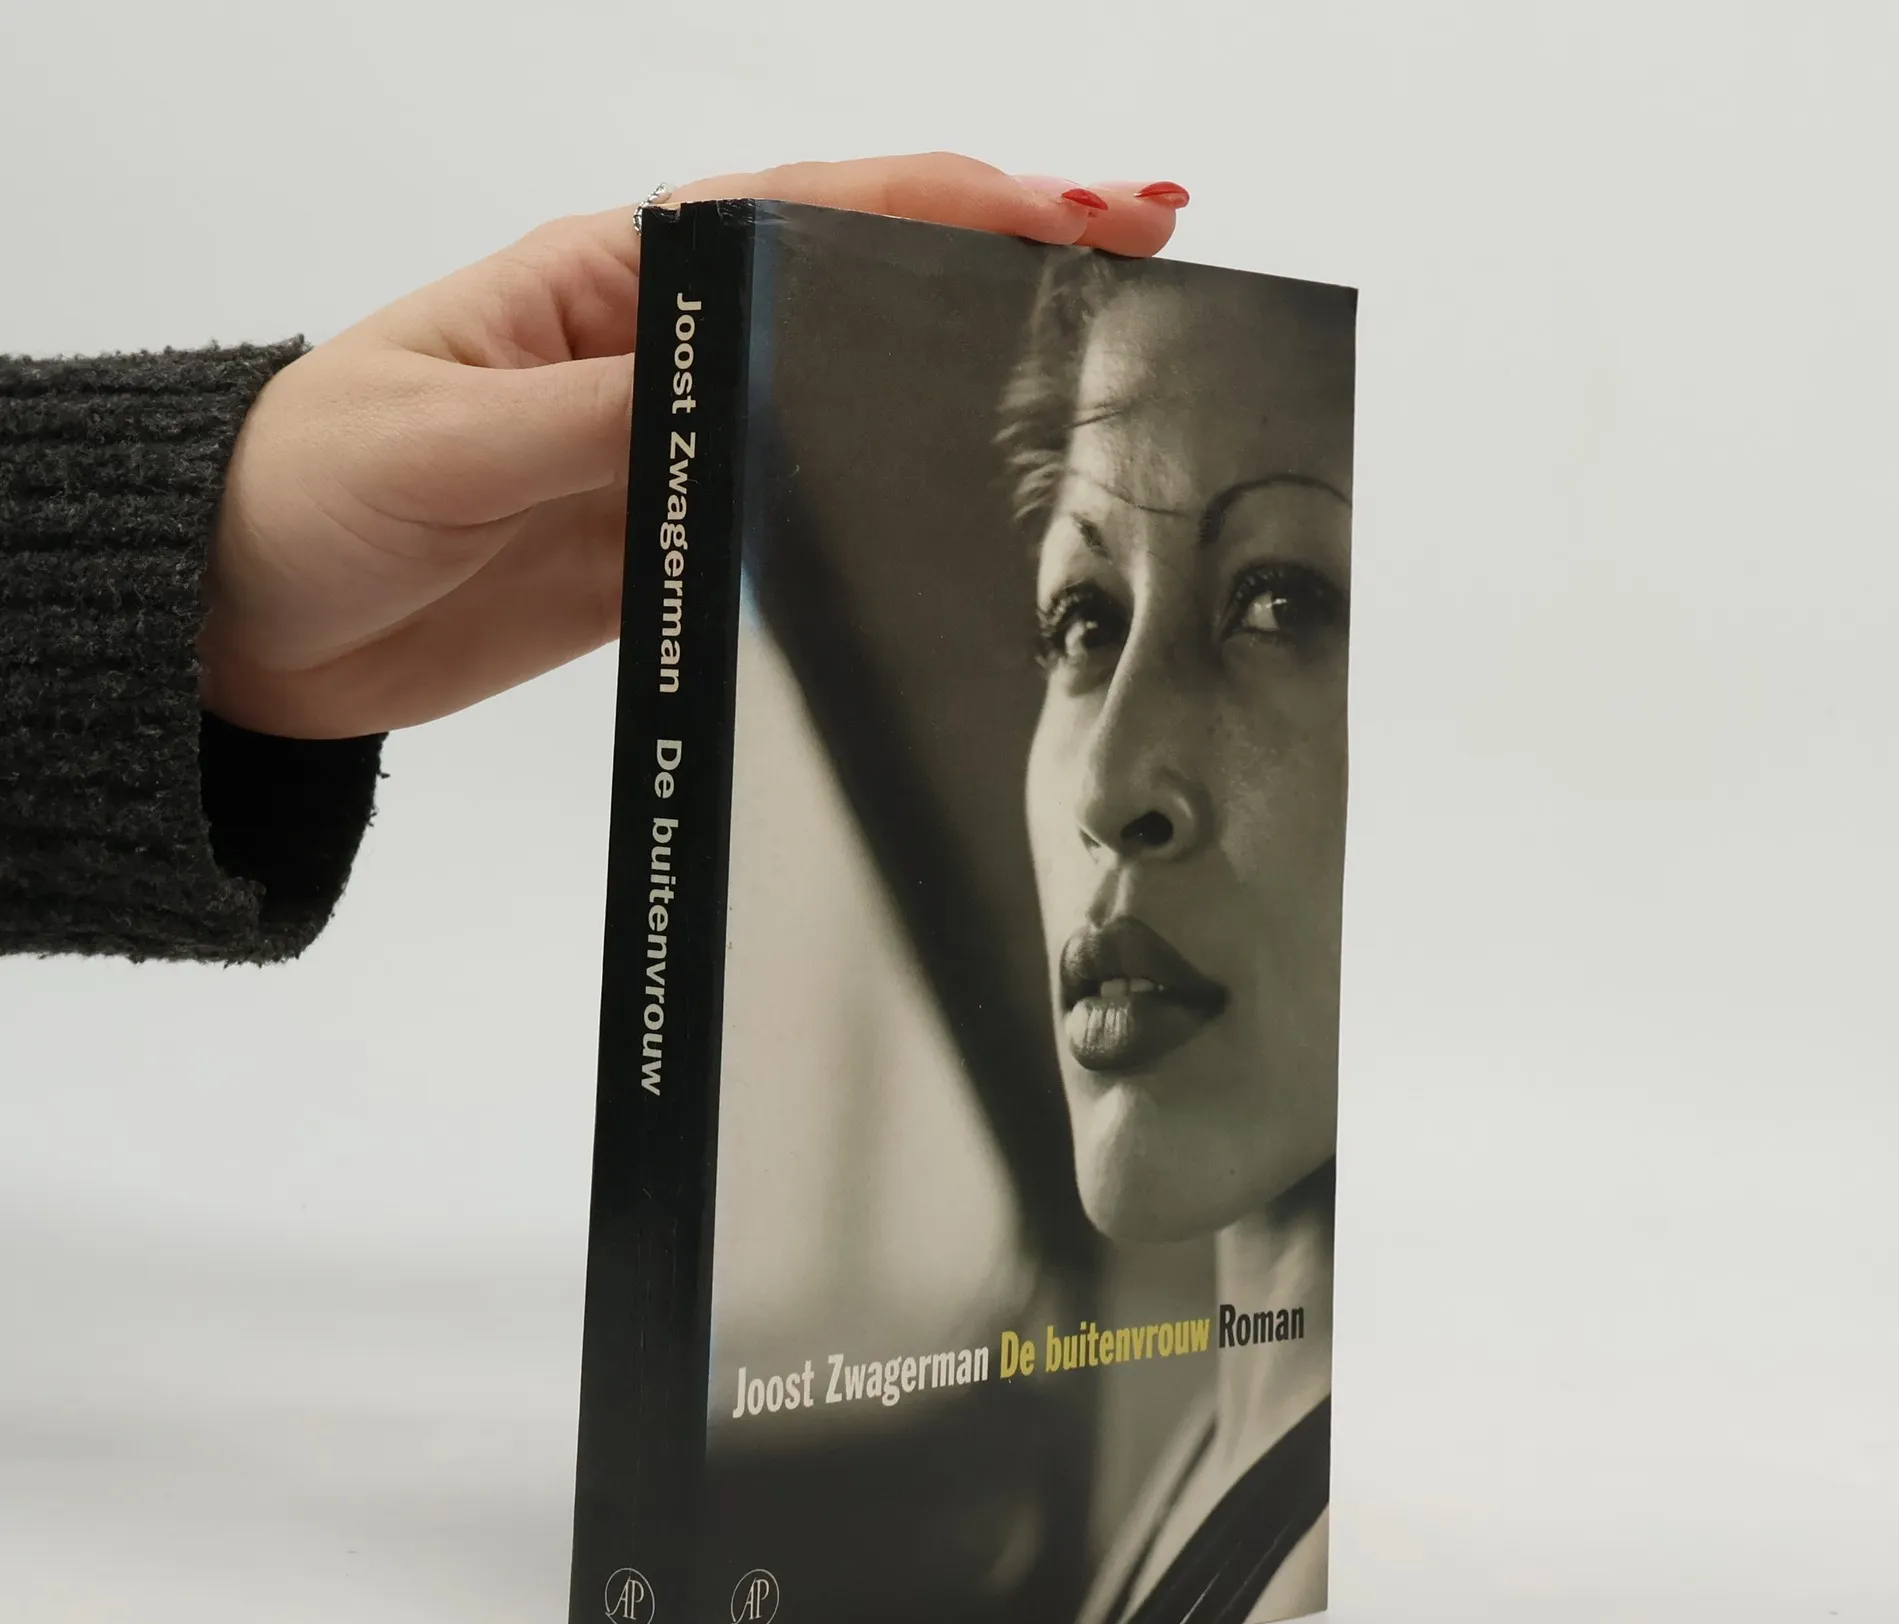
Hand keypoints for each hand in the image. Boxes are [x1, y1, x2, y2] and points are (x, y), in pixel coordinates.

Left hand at [196, 154, 1187, 738]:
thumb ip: (596, 418)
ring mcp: (671, 455)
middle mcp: (658, 356)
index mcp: (607, 281)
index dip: (953, 203)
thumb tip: (734, 393)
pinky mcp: (660, 547)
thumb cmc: (299, 495)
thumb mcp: (442, 439)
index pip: (808, 217)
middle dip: (999, 263)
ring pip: (844, 401)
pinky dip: (883, 503)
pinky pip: (793, 514)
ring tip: (1091, 371)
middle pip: (858, 291)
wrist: (239, 624)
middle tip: (1138, 252)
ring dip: (962, 382)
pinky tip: (958, 510)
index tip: (1075, 208)